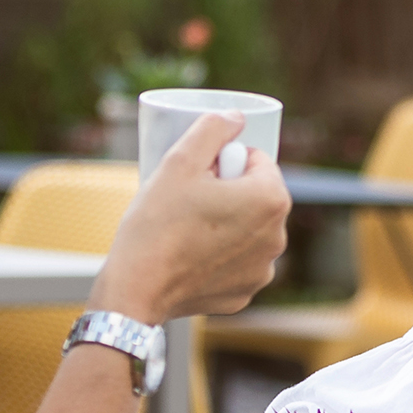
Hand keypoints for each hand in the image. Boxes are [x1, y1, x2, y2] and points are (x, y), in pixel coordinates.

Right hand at [91, 115, 290, 324]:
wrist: (136, 289)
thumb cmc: (158, 224)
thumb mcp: (179, 160)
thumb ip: (212, 128)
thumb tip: (236, 118)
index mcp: (270, 200)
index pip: (255, 160)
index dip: (223, 161)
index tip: (197, 176)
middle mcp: (277, 237)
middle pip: (254, 195)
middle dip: (227, 191)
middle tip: (188, 199)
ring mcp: (262, 271)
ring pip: (246, 229)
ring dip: (226, 223)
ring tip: (186, 228)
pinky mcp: (244, 294)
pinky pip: (236, 262)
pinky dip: (218, 256)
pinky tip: (190, 256)